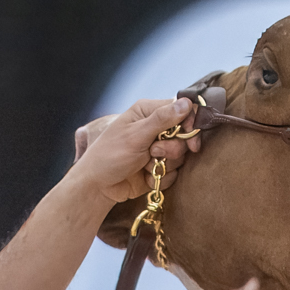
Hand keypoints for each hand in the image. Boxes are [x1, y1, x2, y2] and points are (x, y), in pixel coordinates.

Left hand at [71, 97, 200, 208]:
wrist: (99, 186)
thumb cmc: (110, 155)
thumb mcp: (136, 135)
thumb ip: (163, 119)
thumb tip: (186, 103)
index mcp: (147, 112)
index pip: (181, 109)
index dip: (190, 122)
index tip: (190, 136)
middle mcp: (155, 128)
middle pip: (185, 135)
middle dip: (174, 148)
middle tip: (156, 152)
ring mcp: (158, 148)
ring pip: (181, 155)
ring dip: (166, 164)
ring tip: (146, 165)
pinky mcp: (159, 167)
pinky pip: (175, 172)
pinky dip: (162, 177)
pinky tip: (145, 176)